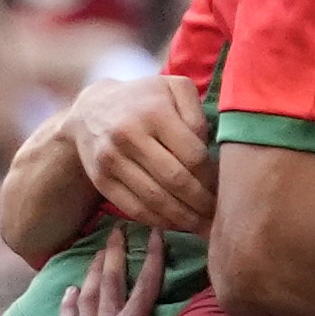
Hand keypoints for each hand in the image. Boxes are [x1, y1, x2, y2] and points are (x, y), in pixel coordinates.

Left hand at [46, 229, 168, 315]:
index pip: (145, 287)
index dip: (154, 259)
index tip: (156, 232)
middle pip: (112, 282)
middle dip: (116, 254)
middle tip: (116, 229)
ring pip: (90, 294)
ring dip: (93, 272)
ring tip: (95, 252)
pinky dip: (68, 304)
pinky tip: (67, 291)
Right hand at [70, 74, 214, 234]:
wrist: (92, 109)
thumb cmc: (145, 99)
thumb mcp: (174, 88)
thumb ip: (197, 113)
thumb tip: (207, 149)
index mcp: (154, 112)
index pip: (193, 155)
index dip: (211, 177)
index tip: (223, 188)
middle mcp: (129, 135)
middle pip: (175, 181)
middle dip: (201, 203)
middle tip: (217, 216)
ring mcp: (112, 160)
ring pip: (155, 200)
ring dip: (183, 219)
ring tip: (201, 227)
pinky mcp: (101, 179)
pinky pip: (134, 209)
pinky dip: (158, 221)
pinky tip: (176, 224)